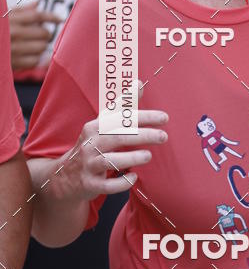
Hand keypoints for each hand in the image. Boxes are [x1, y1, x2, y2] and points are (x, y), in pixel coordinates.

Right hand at [9, 2, 61, 70]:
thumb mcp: (2, 16)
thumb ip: (20, 10)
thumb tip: (37, 3)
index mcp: (10, 20)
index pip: (37, 16)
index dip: (51, 16)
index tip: (60, 19)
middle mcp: (12, 34)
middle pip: (43, 33)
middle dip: (45, 33)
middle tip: (40, 34)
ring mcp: (13, 49)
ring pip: (41, 47)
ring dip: (41, 46)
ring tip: (32, 45)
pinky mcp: (13, 64)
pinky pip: (35, 61)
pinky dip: (35, 58)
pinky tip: (29, 55)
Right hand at [51, 82, 168, 203]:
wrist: (65, 176)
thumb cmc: (92, 144)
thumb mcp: (103, 124)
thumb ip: (122, 106)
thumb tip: (139, 83)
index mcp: (95, 127)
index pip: (121, 118)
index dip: (144, 116)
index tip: (164, 117)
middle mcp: (90, 144)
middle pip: (118, 137)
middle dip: (143, 135)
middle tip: (163, 136)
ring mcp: (88, 165)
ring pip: (111, 161)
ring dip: (132, 158)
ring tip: (148, 156)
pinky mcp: (89, 184)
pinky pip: (107, 185)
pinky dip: (121, 182)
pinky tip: (133, 176)